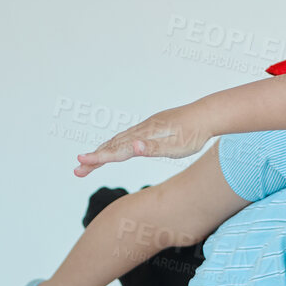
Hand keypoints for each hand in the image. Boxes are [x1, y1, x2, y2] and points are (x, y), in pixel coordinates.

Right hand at [74, 104, 211, 176]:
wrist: (207, 114)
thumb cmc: (194, 134)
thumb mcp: (176, 147)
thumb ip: (154, 148)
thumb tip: (133, 147)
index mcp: (145, 137)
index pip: (117, 151)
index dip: (98, 158)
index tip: (80, 163)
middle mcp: (141, 130)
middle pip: (112, 146)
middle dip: (93, 159)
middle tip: (77, 171)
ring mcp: (145, 127)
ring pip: (118, 140)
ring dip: (102, 151)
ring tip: (89, 161)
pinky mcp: (151, 126)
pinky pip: (126, 136)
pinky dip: (115, 144)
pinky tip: (115, 147)